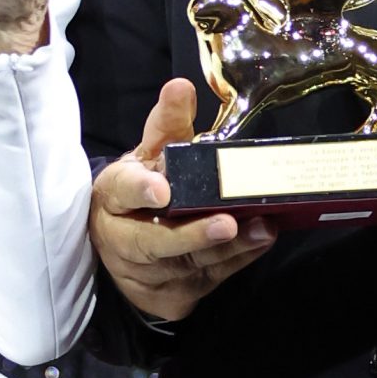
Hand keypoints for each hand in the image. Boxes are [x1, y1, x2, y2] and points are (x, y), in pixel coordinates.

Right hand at [89, 80, 276, 323]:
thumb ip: (166, 124)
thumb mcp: (148, 154)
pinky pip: (211, 277)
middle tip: (225, 223)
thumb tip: (180, 86)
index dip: (140, 191)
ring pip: (189, 264)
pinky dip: (239, 260)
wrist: (128, 251)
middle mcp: (126, 240)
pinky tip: (262, 240)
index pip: (122, 192)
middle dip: (191, 235)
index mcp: (114, 197)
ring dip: (228, 249)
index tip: (161, 189)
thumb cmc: (143, 190)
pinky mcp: (177, 292)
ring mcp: (151, 272)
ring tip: (259, 229)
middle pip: (155, 242)